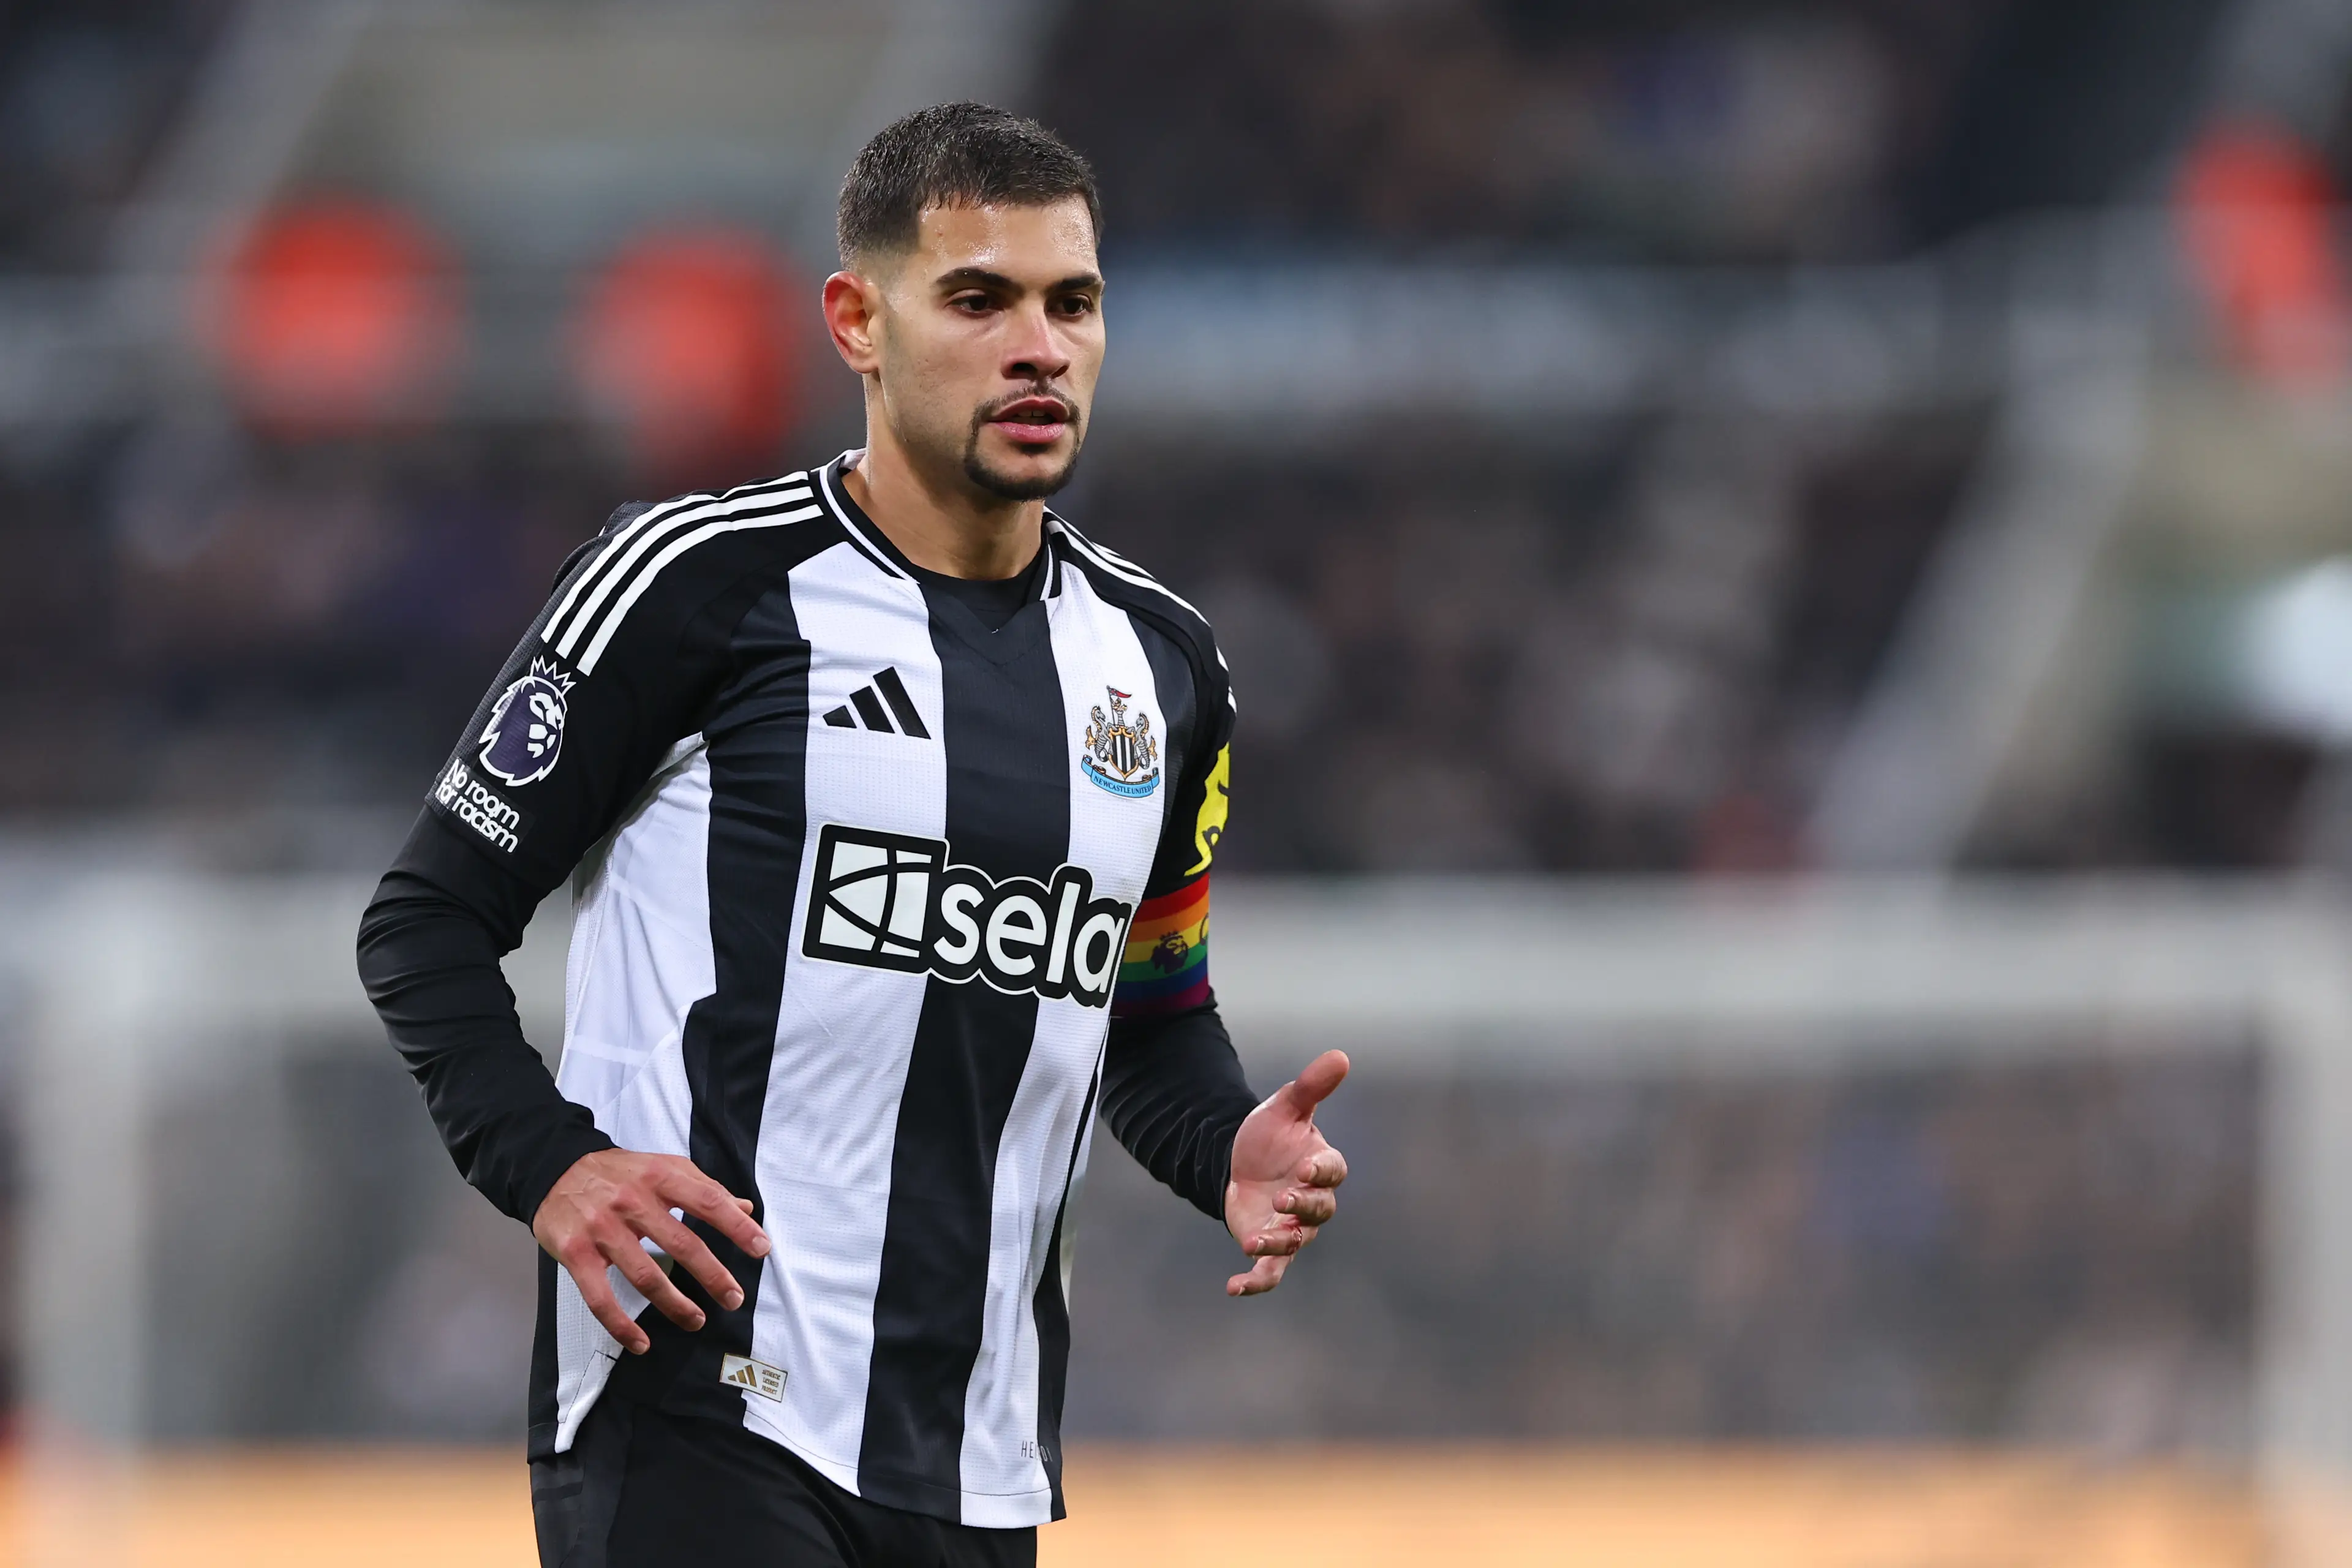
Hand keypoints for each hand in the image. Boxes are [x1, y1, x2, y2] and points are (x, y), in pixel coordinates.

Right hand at [531, 1149, 770, 1353]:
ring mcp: (603, 1229)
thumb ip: (704, 1187)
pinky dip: (621, 1325)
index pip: (707, 1201)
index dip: (737, 1227)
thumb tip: (746, 1209)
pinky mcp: (576, 1254)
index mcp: (660, 1177)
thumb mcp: (664, 1167)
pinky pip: (600, 1298)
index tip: (761, 1249)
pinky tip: (641, 1343)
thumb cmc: (619, 1172)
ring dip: (675, 1305)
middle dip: (713, 1275)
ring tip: (697, 1320)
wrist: (554, 1169)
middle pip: (682, 1243)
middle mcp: (632, 1201)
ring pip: (645, 1275)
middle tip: (734, 1299)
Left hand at [1222, 1050, 1349, 1296]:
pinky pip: (1269, 1272)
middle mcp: (1312, 1202)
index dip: (1322, 1172)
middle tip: (1282, 1199)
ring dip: (1277, 1245)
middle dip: (1302, 1207)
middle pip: (1319, 1211)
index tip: (1306, 1168)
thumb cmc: (1271, 1134)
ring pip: (1295, 1243)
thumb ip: (1311, 1087)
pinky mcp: (1269, 1247)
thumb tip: (1340, 1055)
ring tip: (1252, 1242)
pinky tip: (1233, 1287)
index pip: (1332, 1172)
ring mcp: (1292, 1228)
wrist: (1240, 1160)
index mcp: (1321, 1166)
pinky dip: (1255, 1282)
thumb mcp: (1285, 1107)